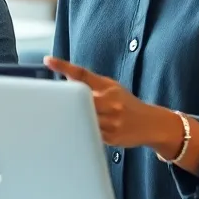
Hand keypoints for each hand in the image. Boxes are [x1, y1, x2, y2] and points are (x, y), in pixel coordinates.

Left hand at [43, 56, 168, 148]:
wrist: (152, 124)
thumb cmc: (126, 103)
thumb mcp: (111, 87)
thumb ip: (89, 83)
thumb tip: (65, 78)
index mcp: (107, 87)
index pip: (82, 74)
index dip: (64, 66)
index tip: (48, 60)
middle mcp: (110, 102)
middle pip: (80, 99)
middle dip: (65, 101)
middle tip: (46, 101)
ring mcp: (111, 121)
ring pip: (83, 119)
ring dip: (69, 118)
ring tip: (54, 119)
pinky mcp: (111, 137)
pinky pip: (89, 135)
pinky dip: (80, 132)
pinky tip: (71, 133)